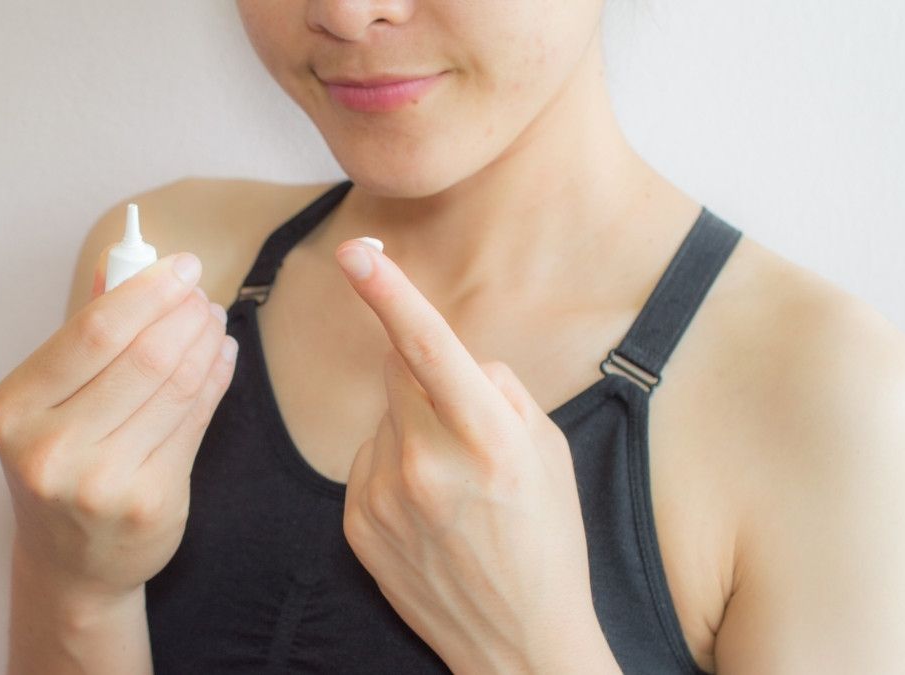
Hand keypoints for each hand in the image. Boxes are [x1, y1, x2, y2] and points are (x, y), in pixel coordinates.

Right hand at [0, 249, 237, 605]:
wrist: (70, 562)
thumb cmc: (61, 463)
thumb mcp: (48, 399)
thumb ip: (85, 330)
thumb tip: (123, 258)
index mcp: (15, 410)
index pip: (94, 331)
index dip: (148, 291)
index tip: (182, 265)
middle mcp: (51, 450)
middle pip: (143, 357)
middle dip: (184, 314)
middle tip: (203, 296)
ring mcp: (101, 482)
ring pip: (176, 387)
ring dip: (206, 342)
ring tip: (214, 321)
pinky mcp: (148, 503)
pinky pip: (196, 422)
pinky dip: (215, 380)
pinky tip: (222, 357)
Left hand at [333, 239, 611, 672]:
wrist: (516, 643)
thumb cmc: (546, 541)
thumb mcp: (549, 453)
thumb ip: (497, 390)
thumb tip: (455, 359)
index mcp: (487, 441)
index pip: (430, 348)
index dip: (391, 292)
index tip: (356, 249)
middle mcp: (427, 465)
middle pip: (398, 371)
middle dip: (423, 374)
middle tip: (463, 425)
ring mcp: (383, 497)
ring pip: (384, 418)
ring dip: (412, 430)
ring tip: (452, 489)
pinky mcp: (356, 522)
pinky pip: (367, 460)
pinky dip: (392, 468)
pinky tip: (426, 512)